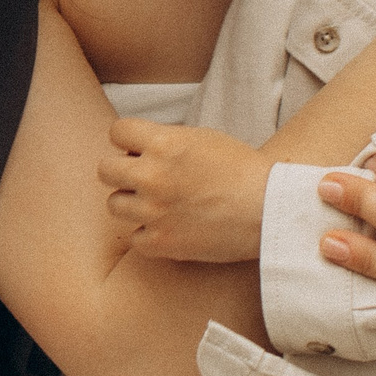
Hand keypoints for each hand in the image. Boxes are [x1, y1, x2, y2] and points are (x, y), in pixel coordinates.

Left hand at [100, 120, 273, 261]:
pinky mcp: (161, 243)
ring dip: (133, 204)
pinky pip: (134, 238)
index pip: (116, 132)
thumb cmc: (243, 170)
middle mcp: (152, 177)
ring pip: (114, 205)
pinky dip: (149, 234)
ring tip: (159, 204)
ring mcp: (153, 212)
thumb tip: (136, 150)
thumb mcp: (202, 139)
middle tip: (144, 178)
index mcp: (164, 144)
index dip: (127, 141)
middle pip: (105, 170)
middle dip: (122, 172)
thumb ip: (165, 141)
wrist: (270, 210)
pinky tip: (171, 228)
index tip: (138, 149)